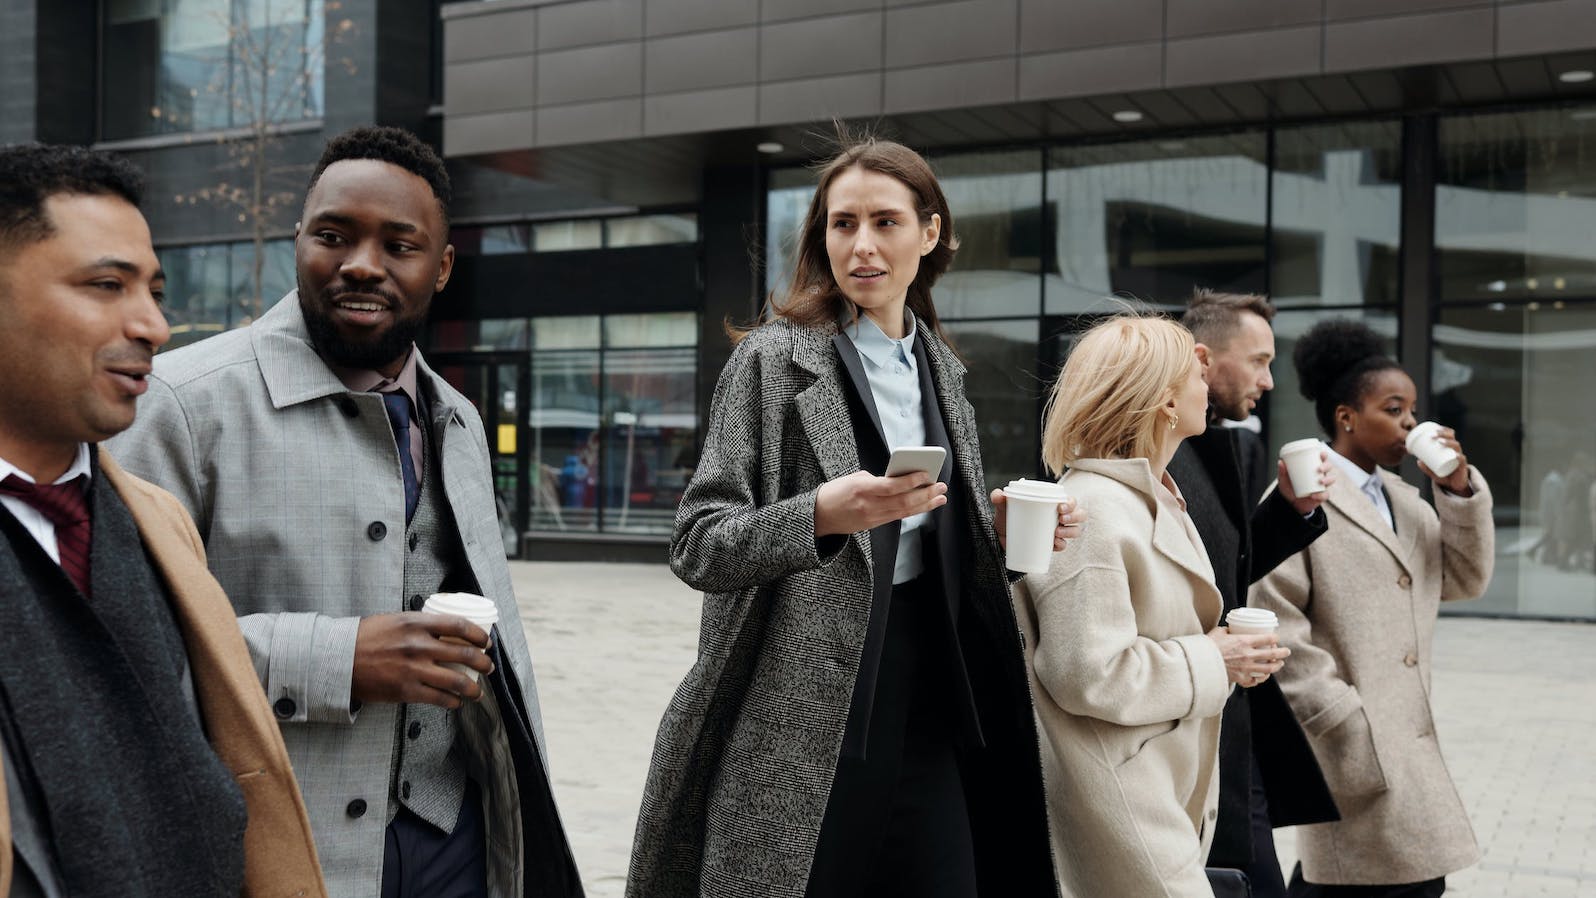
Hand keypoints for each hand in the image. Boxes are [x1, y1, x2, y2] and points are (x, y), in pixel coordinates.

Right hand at [351, 613, 493, 708]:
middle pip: (464, 654)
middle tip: (488, 667)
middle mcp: (418, 645)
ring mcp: (413, 669)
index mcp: (416, 623)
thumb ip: (420, 625)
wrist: (338, 659)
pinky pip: (439, 698)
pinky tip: (456, 702)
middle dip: (483, 663)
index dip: (478, 635)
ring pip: (456, 681)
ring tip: (478, 691)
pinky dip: (453, 702)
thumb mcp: (395, 620)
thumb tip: (445, 631)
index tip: (485, 641)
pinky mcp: (406, 691)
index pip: (459, 626)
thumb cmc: (365, 638)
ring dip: (473, 688)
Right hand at [815, 469, 946, 536]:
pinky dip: (913, 510)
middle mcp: (868, 505)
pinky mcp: (873, 525)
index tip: (926, 473)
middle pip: (903, 501)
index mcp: (861, 489)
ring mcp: (872, 518)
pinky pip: (898, 517)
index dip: (911, 481)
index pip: (891, 486)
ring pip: (904, 512)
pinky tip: (925, 505)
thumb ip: (877, 479)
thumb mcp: (853, 478)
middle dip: (925, 494)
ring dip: (925, 504)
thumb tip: (899, 480)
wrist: (819, 516)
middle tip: (941, 486)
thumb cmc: (835, 492)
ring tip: (940, 497)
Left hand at [991, 490, 1084, 551]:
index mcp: (1052, 503)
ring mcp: (1057, 531)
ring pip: (1075, 530)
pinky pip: (1063, 545)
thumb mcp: (1002, 507)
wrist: (999, 536)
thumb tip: (999, 495)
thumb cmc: (1007, 516)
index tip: (1060, 507)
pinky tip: (1055, 544)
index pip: (1070, 501)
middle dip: (1075, 517)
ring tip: (1056, 533)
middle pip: (1079, 515)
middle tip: (1061, 519)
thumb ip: (999, 498)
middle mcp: (1059, 517)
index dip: (1071, 503)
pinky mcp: (1051, 544)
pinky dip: (1061, 545)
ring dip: (1070, 531)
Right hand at [1205, 627, 1289, 686]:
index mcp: (1244, 641)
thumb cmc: (1207, 646)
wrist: (1200, 664)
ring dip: (1276, 666)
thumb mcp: (1218, 632)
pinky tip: (1263, 676)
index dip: (1274, 637)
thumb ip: (1227, 631)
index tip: (1276, 637)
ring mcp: (1246, 668)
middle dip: (1282, 652)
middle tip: (1286, 651)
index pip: (1266, 638)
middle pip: (1272, 654)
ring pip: (1268, 669)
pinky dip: (1261, 679)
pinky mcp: (1241, 678)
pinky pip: (1256, 680)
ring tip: (1279, 664)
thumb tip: (1231, 630)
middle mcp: (1248, 655)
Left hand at [1278, 451, 1336, 515]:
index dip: (1324, 455)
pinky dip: (1321, 495)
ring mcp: (1322, 485)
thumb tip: (1280, 462)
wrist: (1290, 503)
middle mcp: (1319, 475)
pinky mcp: (1321, 496)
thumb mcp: (1284, 479)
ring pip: (1331, 479)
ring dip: (1328, 479)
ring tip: (1320, 481)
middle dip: (1326, 466)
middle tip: (1319, 469)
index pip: (1321, 459)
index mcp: (1312, 468)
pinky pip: (1325, 495)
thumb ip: (1282, 471)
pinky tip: (1314, 495)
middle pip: (1328, 467)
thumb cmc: (1289, 487)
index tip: (1322, 454)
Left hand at [1417, 427, 1472, 495]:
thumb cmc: (1445, 476)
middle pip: (1452, 438)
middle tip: (1433, 434)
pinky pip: (1461, 459)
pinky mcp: (1463, 466)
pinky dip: (1458, 456)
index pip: (1450, 436)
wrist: (1455, 486)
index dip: (1443, 430)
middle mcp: (1456, 451)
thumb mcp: (1433, 472)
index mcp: (1450, 449)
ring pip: (1456, 446)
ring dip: (1448, 442)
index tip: (1433, 429)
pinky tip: (1454, 454)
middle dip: (1444, 434)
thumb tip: (1418, 461)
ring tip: (1439, 441)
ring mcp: (1460, 458)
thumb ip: (1426, 468)